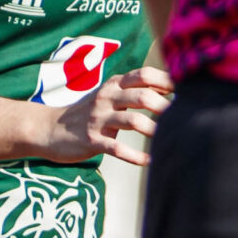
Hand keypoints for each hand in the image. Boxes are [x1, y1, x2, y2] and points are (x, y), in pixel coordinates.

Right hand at [43, 65, 173, 165]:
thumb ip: (137, 91)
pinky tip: (149, 162)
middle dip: (165, 107)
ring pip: (132, 121)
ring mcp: (98, 119)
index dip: (168, 82)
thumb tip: (175, 90)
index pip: (144, 75)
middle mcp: (106, 98)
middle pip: (142, 96)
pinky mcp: (91, 140)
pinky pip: (116, 148)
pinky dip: (135, 156)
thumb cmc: (90, 113)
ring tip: (170, 140)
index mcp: (114, 85)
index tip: (189, 92)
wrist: (49, 129)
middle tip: (184, 119)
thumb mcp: (111, 96)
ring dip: (155, 131)